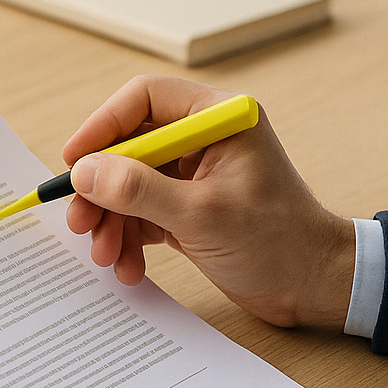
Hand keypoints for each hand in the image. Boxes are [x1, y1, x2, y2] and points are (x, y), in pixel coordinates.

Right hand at [63, 76, 355, 328]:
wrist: (313, 287)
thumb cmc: (278, 242)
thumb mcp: (201, 215)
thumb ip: (139, 190)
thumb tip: (85, 172)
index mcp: (218, 118)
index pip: (144, 100)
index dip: (102, 126)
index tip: (74, 161)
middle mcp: (204, 139)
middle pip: (129, 146)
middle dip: (101, 188)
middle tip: (79, 220)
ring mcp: (196, 175)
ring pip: (130, 184)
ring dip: (111, 220)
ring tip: (105, 254)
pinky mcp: (189, 208)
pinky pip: (142, 213)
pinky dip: (129, 238)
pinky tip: (128, 266)